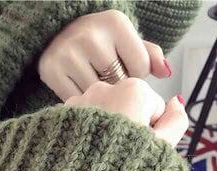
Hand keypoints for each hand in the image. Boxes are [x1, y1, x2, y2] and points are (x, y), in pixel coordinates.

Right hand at [38, 10, 170, 100]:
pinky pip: (76, 100)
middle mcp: (90, 36)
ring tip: (93, 87)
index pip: (141, 68)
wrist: (54, 33)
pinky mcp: (50, 71)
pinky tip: (79, 92)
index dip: (135, 76)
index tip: (123, 71)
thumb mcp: (123, 40)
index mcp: (114, 23)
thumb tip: (165, 72)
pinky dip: (80, 102)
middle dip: (116, 88)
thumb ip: (148, 54)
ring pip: (97, 94)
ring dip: (99, 98)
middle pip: (118, 83)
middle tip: (106, 81)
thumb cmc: (96, 41)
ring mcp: (67, 54)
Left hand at [66, 79, 187, 147]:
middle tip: (117, 153)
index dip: (149, 130)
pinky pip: (79, 119)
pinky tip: (81, 150)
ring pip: (101, 111)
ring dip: (102, 128)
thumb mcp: (161, 149)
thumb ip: (175, 122)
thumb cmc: (124, 170)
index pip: (151, 107)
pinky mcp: (59, 115)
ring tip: (97, 154)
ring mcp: (78, 100)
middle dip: (125, 126)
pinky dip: (82, 132)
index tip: (138, 147)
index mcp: (133, 90)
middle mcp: (103, 87)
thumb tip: (175, 102)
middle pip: (124, 105)